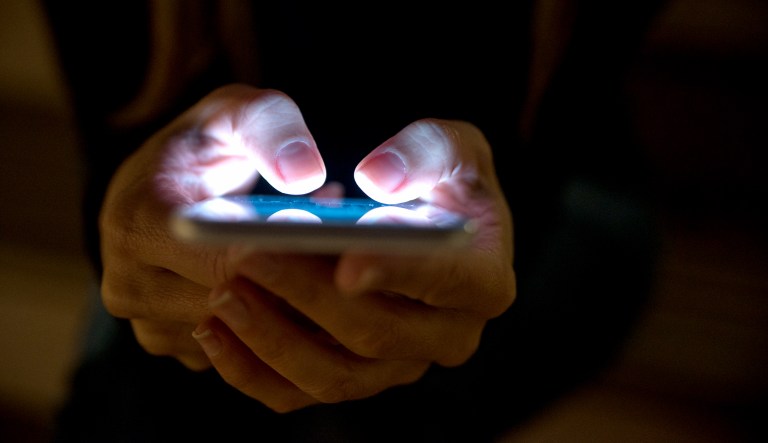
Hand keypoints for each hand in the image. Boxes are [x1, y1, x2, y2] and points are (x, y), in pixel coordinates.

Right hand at [99, 84, 326, 369]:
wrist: (168, 180)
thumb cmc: (209, 142)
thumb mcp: (240, 112)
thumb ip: (274, 131)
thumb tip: (305, 177)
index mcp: (135, 223)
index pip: (223, 262)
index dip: (285, 256)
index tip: (334, 241)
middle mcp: (127, 284)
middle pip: (237, 307)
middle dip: (296, 282)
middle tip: (345, 251)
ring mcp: (147, 323)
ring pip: (243, 335)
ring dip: (290, 304)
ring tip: (318, 258)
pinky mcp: (172, 344)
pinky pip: (238, 351)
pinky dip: (274, 322)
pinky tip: (293, 284)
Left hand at [193, 118, 516, 410]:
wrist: (419, 220)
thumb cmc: (437, 178)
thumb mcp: (448, 145)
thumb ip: (425, 152)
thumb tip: (379, 181)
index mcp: (483, 279)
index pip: (448, 282)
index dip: (397, 272)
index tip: (345, 260)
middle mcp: (447, 336)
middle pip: (376, 334)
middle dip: (308, 295)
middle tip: (250, 254)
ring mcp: (398, 366)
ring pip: (332, 374)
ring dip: (271, 336)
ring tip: (222, 289)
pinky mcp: (353, 378)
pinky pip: (297, 393)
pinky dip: (250, 368)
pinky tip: (212, 328)